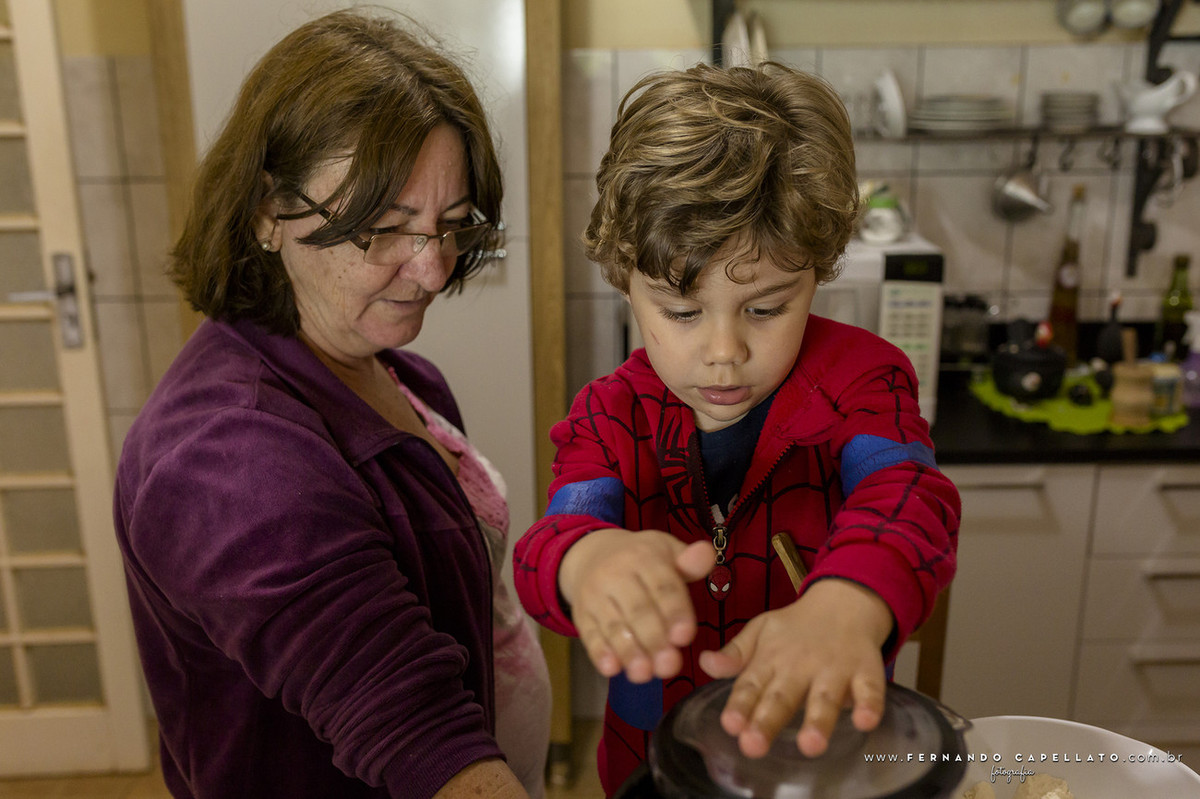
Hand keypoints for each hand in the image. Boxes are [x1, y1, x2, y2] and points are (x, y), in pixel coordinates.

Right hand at [560, 529, 714, 682]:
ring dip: (629, 652)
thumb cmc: (641, 559)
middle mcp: (616, 574)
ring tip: (643, 674)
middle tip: (669, 666)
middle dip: (654, 639)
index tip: (685, 637)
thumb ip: (691, 561)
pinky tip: (611, 669)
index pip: (662, 586)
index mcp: (644, 557)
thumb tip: (707, 554)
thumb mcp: (667, 551)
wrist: (591, 554)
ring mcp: (595, 596)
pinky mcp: (582, 615)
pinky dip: (599, 653)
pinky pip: (589, 635)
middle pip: (637, 609)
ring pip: (613, 625)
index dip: (674, 611)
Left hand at [697, 578, 892, 758]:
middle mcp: (800, 665)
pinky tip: (864, 722)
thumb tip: (705, 664)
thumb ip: (735, 654)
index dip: (740, 706)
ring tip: (810, 745)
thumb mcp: (760, 631)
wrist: (843, 602)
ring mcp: (834, 668)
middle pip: (783, 697)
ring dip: (818, 720)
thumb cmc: (796, 627)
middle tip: (754, 744)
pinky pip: (870, 689)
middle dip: (768, 721)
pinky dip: (870, 705)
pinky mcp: (866, 670)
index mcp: (771, 659)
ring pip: (825, 698)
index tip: (730, 725)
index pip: (751, 685)